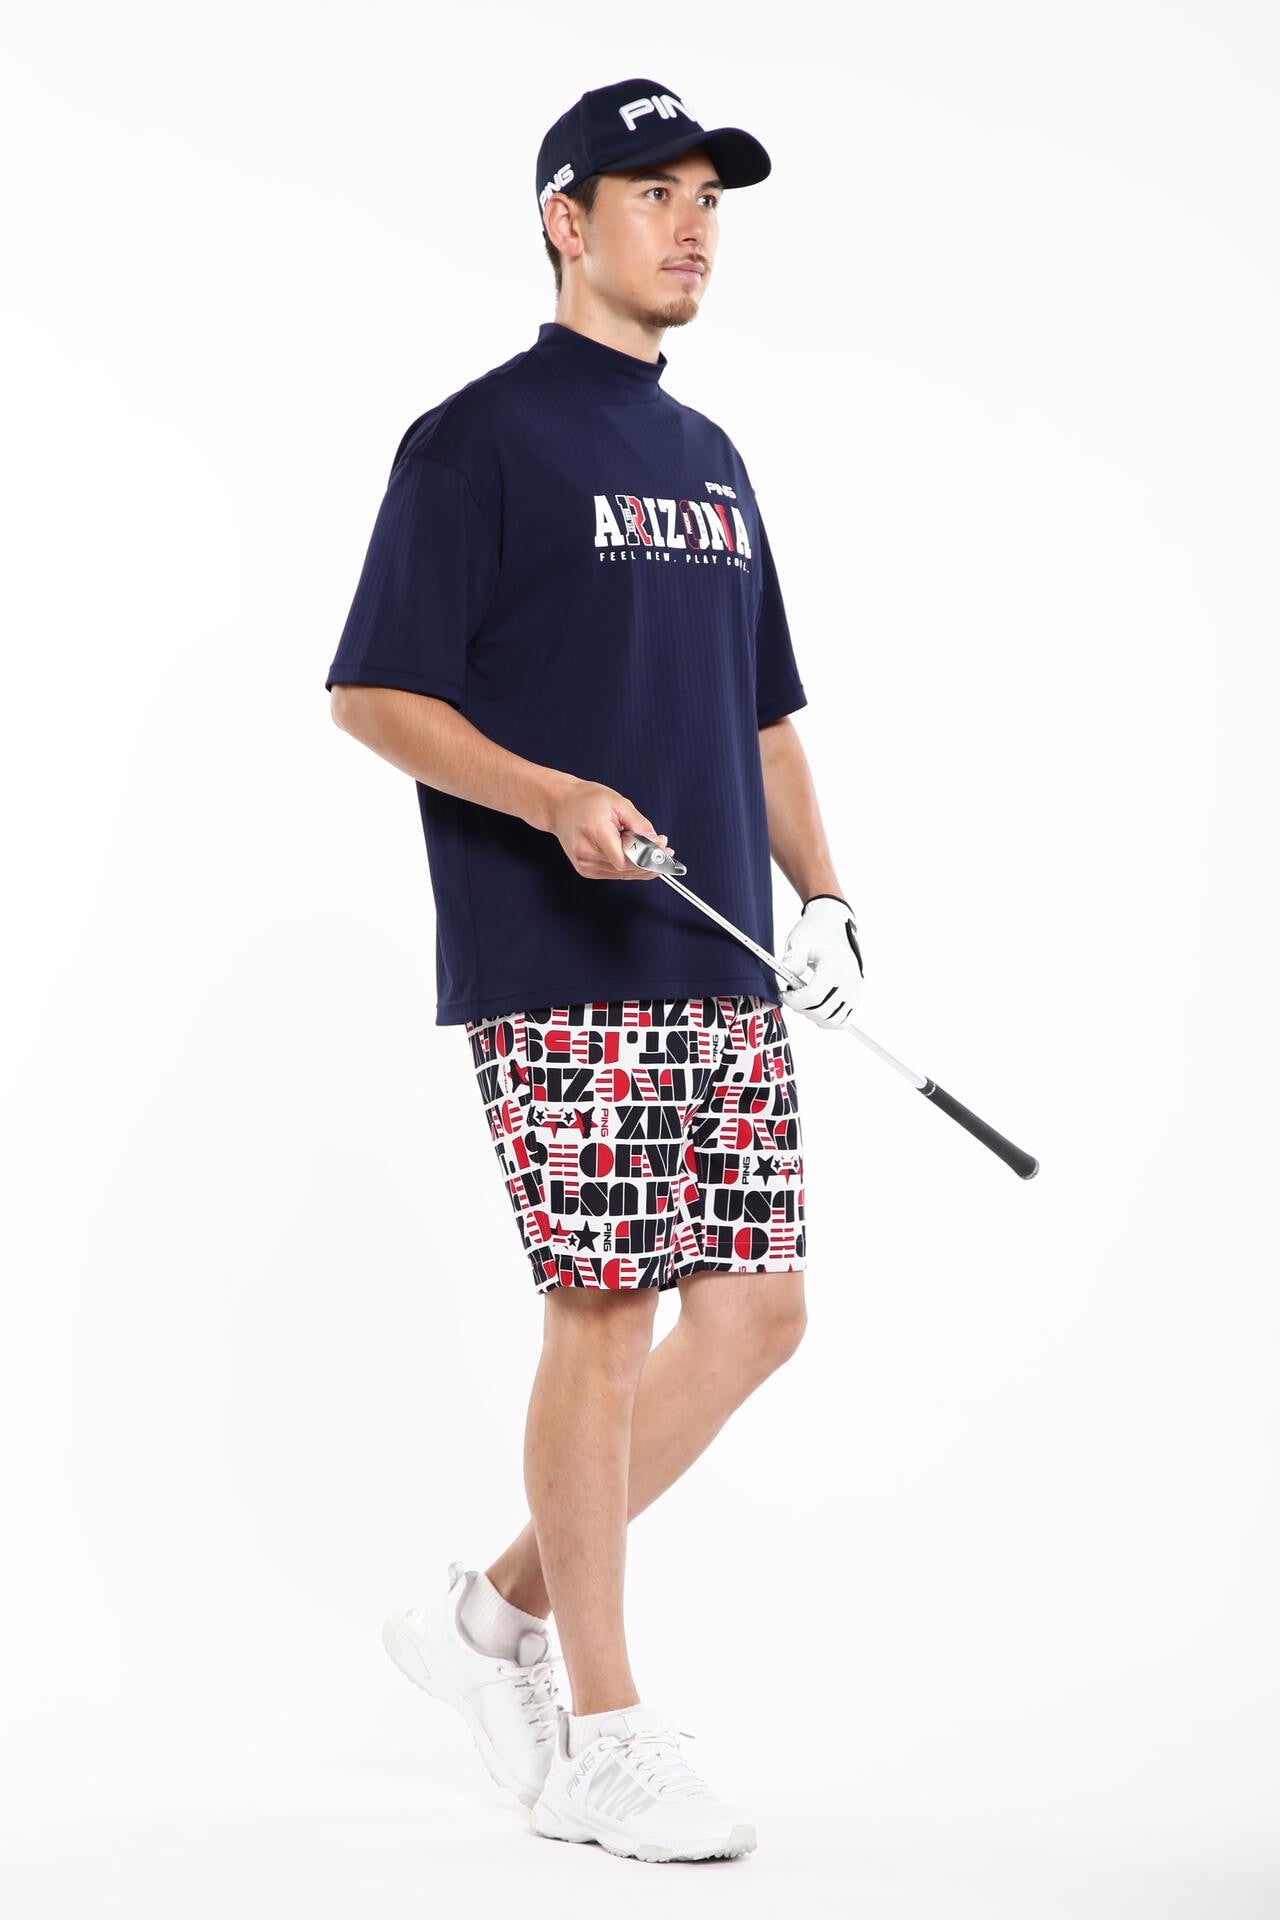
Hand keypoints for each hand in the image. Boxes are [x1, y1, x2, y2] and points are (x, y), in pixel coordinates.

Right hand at [549, 779, 672, 879]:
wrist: (559, 805)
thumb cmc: (586, 800)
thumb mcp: (619, 803)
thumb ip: (640, 825)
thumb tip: (657, 843)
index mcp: (595, 834)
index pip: (626, 859)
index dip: (648, 857)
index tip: (664, 850)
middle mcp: (587, 854)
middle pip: (627, 869)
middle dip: (650, 861)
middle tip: (666, 851)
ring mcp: (585, 865)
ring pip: (623, 875)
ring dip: (641, 865)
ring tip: (652, 849)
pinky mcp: (586, 870)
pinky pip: (615, 874)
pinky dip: (629, 867)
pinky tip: (636, 856)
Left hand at [778, 895, 863, 1027]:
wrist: (833, 926)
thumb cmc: (815, 932)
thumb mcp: (800, 940)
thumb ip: (793, 958)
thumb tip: (788, 973)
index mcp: (835, 966)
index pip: (814, 996)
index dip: (794, 1000)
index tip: (784, 993)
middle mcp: (849, 980)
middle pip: (823, 1011)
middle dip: (801, 1008)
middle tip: (792, 997)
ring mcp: (855, 989)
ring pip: (833, 1020)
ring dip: (814, 1016)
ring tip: (804, 1001)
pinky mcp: (856, 995)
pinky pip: (844, 1020)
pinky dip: (829, 1020)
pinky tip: (816, 1007)